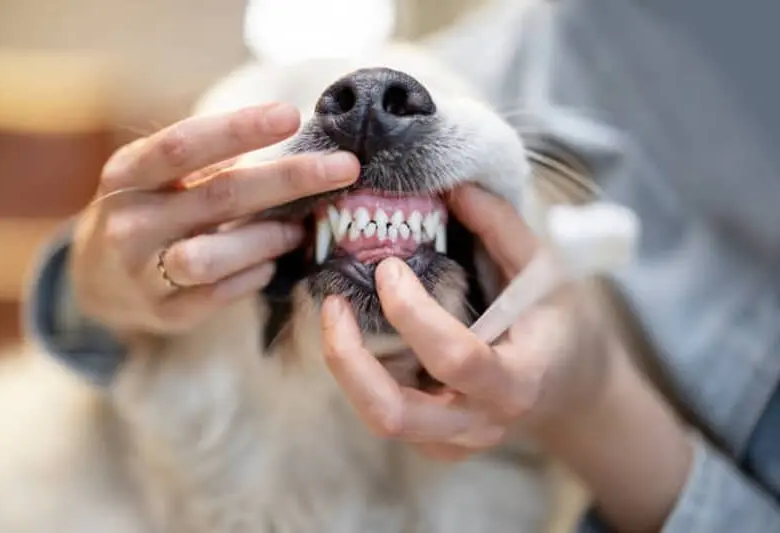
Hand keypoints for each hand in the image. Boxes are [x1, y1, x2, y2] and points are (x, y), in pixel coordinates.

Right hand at [71, 102, 359, 334]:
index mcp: (128, 174)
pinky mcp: (163, 313)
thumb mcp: (161, 176)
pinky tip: (270, 264)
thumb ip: (211, 160)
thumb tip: (291, 136)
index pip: (183, 145)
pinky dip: (253, 277)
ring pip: (214, 257)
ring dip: (269, 239)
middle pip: (218, 197)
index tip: (291, 115)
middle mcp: (130, 222)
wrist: (98, 278)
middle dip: (288, 180)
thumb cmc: (151, 210)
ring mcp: (143, 273)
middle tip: (344, 168)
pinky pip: (218, 296)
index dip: (238, 129)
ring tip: (299, 231)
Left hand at [321, 185, 692, 532]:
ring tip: (335, 313)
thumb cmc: (559, 324)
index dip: (413, 313)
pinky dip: (361, 375)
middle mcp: (480, 422)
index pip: (457, 358)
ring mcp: (453, 441)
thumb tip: (453, 187)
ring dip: (345, 367)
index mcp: (517, 381)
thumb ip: (501, 228)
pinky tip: (359, 335)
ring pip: (379, 419)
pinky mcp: (434, 443)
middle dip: (349, 360)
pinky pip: (385, 414)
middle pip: (395, 415)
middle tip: (332, 304)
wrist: (568, 386)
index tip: (389, 267)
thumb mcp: (546, 271)